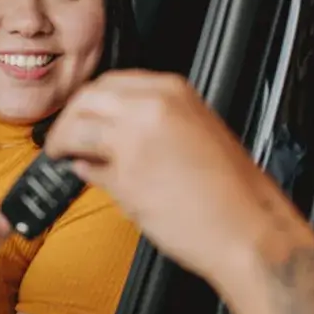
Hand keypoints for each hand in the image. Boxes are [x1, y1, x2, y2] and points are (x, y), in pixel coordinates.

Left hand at [44, 70, 286, 280]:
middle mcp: (152, 106)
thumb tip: (106, 132)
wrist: (250, 230)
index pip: (108, 83)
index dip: (86, 103)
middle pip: (85, 99)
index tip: (79, 117)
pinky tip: (89, 177)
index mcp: (172, 91)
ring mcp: (136, 136)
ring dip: (64, 143)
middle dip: (69, 120)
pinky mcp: (126, 171)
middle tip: (62, 139)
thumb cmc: (229, 193)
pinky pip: (86, 166)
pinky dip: (81, 171)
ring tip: (66, 157)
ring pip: (76, 128)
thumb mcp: (192, 134)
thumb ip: (145, 126)